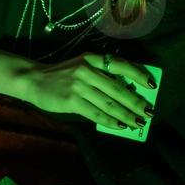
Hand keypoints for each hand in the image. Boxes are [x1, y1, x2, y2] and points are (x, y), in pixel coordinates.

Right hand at [14, 53, 157, 129]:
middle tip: (149, 112)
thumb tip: (126, 91)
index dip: (138, 75)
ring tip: (139, 122)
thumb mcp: (81, 66)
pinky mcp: (72, 101)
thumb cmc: (61, 75)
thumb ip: (100, 74)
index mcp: (92, 59)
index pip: (121, 65)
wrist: (33, 80)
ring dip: (126, 115)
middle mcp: (87, 70)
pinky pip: (96, 114)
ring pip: (109, 104)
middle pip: (118, 89)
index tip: (152, 85)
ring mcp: (79, 86)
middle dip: (136, 102)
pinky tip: (120, 126)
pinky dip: (110, 121)